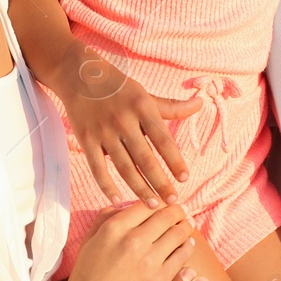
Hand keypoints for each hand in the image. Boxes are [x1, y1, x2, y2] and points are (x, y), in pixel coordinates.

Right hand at [62, 50, 201, 201]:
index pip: (163, 139)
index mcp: (142, 107)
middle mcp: (124, 120)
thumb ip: (172, 107)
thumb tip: (201, 104)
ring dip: (139, 188)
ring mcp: (104, 131)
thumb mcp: (146, 94)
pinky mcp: (86, 139)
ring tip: (153, 205)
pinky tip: (117, 199)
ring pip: (124, 167)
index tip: (185, 178)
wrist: (79, 75)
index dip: (175, 160)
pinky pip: (98, 167)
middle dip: (160, 182)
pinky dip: (106, 185)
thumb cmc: (119, 88)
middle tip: (173, 201)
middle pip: (145, 158)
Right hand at [65, 202, 195, 280]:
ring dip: (185, 227)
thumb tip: (124, 205)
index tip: (164, 206)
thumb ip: (105, 219)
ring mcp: (149, 260)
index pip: (147, 204)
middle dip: (176, 212)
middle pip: (167, 215)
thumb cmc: (85, 279)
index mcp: (114, 227)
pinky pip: (182, 255)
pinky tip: (187, 245)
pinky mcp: (160, 279)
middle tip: (182, 213)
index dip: (159, 203)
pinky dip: (187, 247)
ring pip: (178, 232)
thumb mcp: (89, 242)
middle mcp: (134, 239)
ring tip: (187, 226)